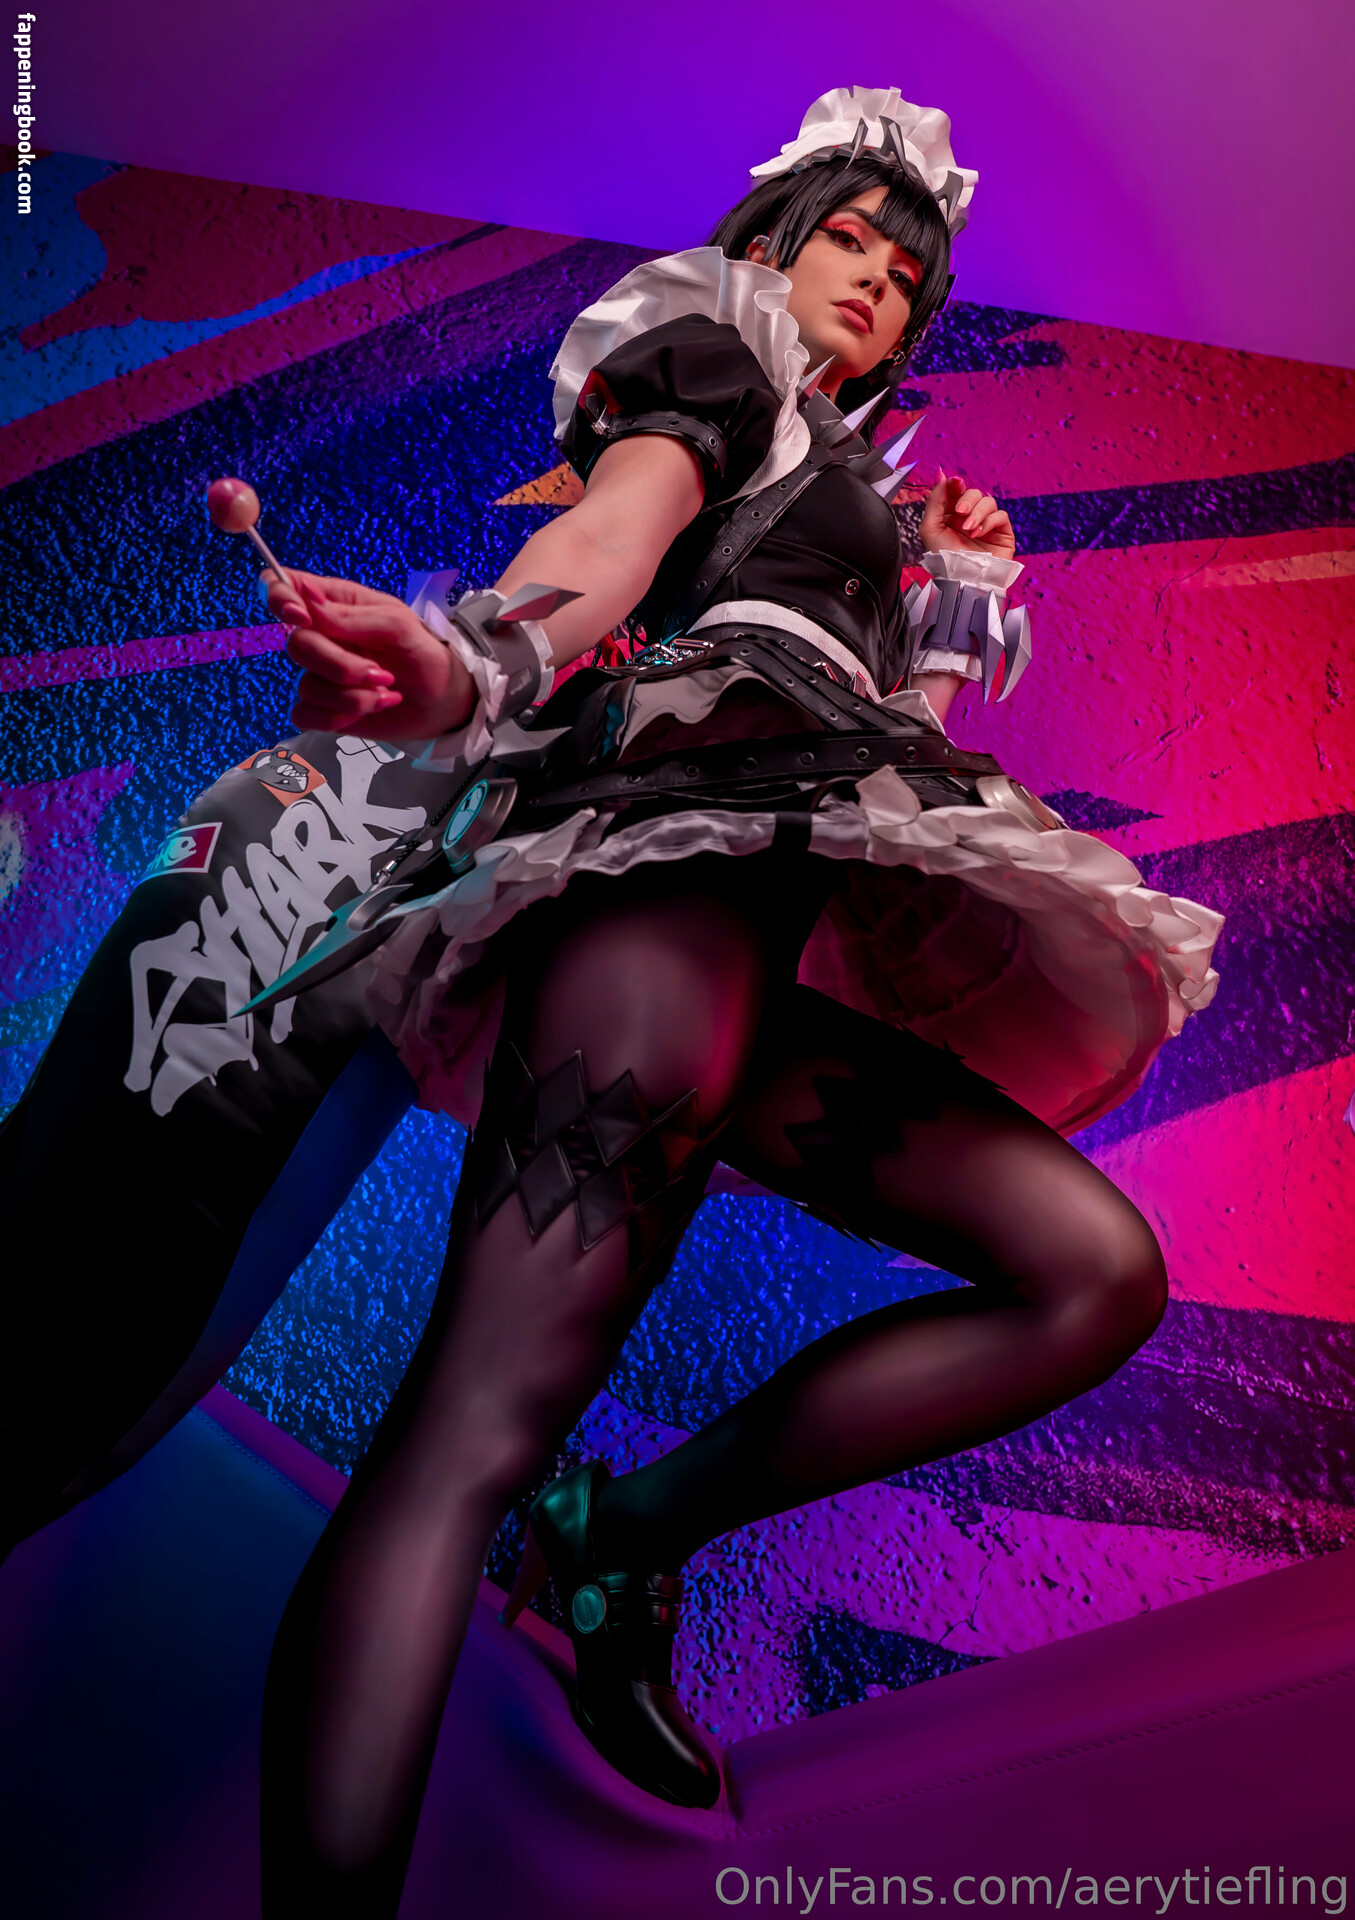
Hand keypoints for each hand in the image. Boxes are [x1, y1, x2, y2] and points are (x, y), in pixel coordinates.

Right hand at [265, 570, 472, 739]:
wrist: (442, 699)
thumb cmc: (423, 652)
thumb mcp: (397, 624)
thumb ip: (351, 615)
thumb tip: (308, 603)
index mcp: (335, 603)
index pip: (283, 586)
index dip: (279, 597)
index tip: (301, 617)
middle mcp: (321, 636)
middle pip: (296, 645)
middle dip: (339, 665)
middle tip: (379, 673)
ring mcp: (320, 673)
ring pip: (306, 686)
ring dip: (351, 696)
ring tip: (385, 691)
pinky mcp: (323, 707)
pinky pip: (305, 714)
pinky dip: (339, 716)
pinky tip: (369, 709)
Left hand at [919, 470, 1015, 560]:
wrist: (962, 580)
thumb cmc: (944, 559)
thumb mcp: (930, 528)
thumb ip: (935, 500)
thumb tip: (941, 474)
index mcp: (950, 516)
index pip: (956, 491)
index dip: (955, 484)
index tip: (953, 483)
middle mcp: (969, 518)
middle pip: (973, 492)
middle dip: (966, 499)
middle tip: (959, 512)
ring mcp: (986, 525)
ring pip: (988, 501)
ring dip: (977, 512)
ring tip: (968, 528)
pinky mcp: (1002, 533)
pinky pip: (1000, 515)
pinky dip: (989, 521)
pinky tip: (978, 534)